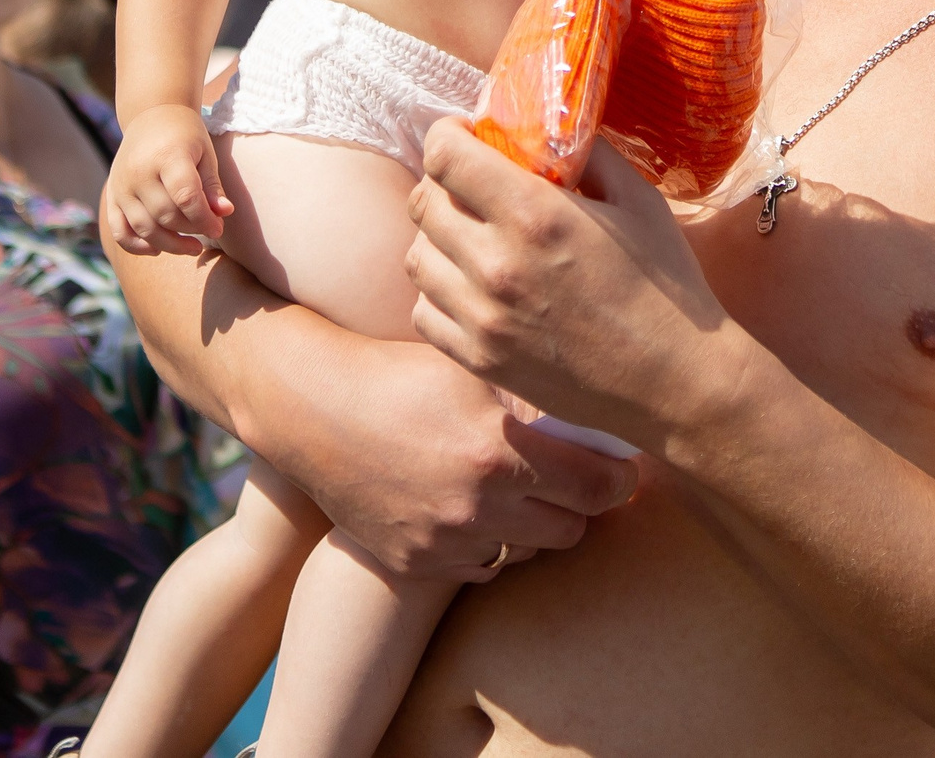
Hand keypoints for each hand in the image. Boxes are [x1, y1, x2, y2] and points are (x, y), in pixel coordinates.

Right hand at [103, 105, 227, 255]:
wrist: (152, 115)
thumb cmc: (185, 136)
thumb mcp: (205, 154)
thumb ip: (213, 186)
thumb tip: (224, 213)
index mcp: (166, 156)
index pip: (186, 197)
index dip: (205, 219)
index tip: (219, 227)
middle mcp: (139, 172)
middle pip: (166, 215)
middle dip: (191, 230)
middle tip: (209, 231)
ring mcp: (121, 185)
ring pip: (143, 228)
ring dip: (169, 244)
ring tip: (192, 247)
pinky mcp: (112, 195)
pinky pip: (119, 231)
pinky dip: (136, 246)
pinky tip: (158, 249)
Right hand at [252, 330, 639, 578]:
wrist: (314, 410)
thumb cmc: (401, 374)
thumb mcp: (477, 369)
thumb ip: (539, 394)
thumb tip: (601, 405)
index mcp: (501, 453)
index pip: (601, 489)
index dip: (620, 478)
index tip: (620, 465)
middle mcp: (478, 507)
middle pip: (573, 529)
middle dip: (580, 503)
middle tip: (573, 475)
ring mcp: (445, 542)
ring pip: (529, 552)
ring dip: (536, 524)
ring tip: (522, 487)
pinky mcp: (417, 563)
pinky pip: (482, 565)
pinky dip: (490, 541)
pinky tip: (475, 505)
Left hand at [405, 122, 753, 456]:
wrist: (676, 383)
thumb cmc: (667, 288)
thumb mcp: (639, 201)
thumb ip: (589, 155)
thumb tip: (549, 129)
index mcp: (535, 214)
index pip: (446, 155)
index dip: (449, 134)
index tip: (467, 135)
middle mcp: (496, 264)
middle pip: (423, 202)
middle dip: (443, 182)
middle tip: (472, 185)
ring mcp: (482, 318)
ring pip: (417, 257)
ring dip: (437, 238)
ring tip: (471, 237)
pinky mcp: (480, 359)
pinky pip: (424, 312)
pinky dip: (439, 292)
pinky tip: (471, 286)